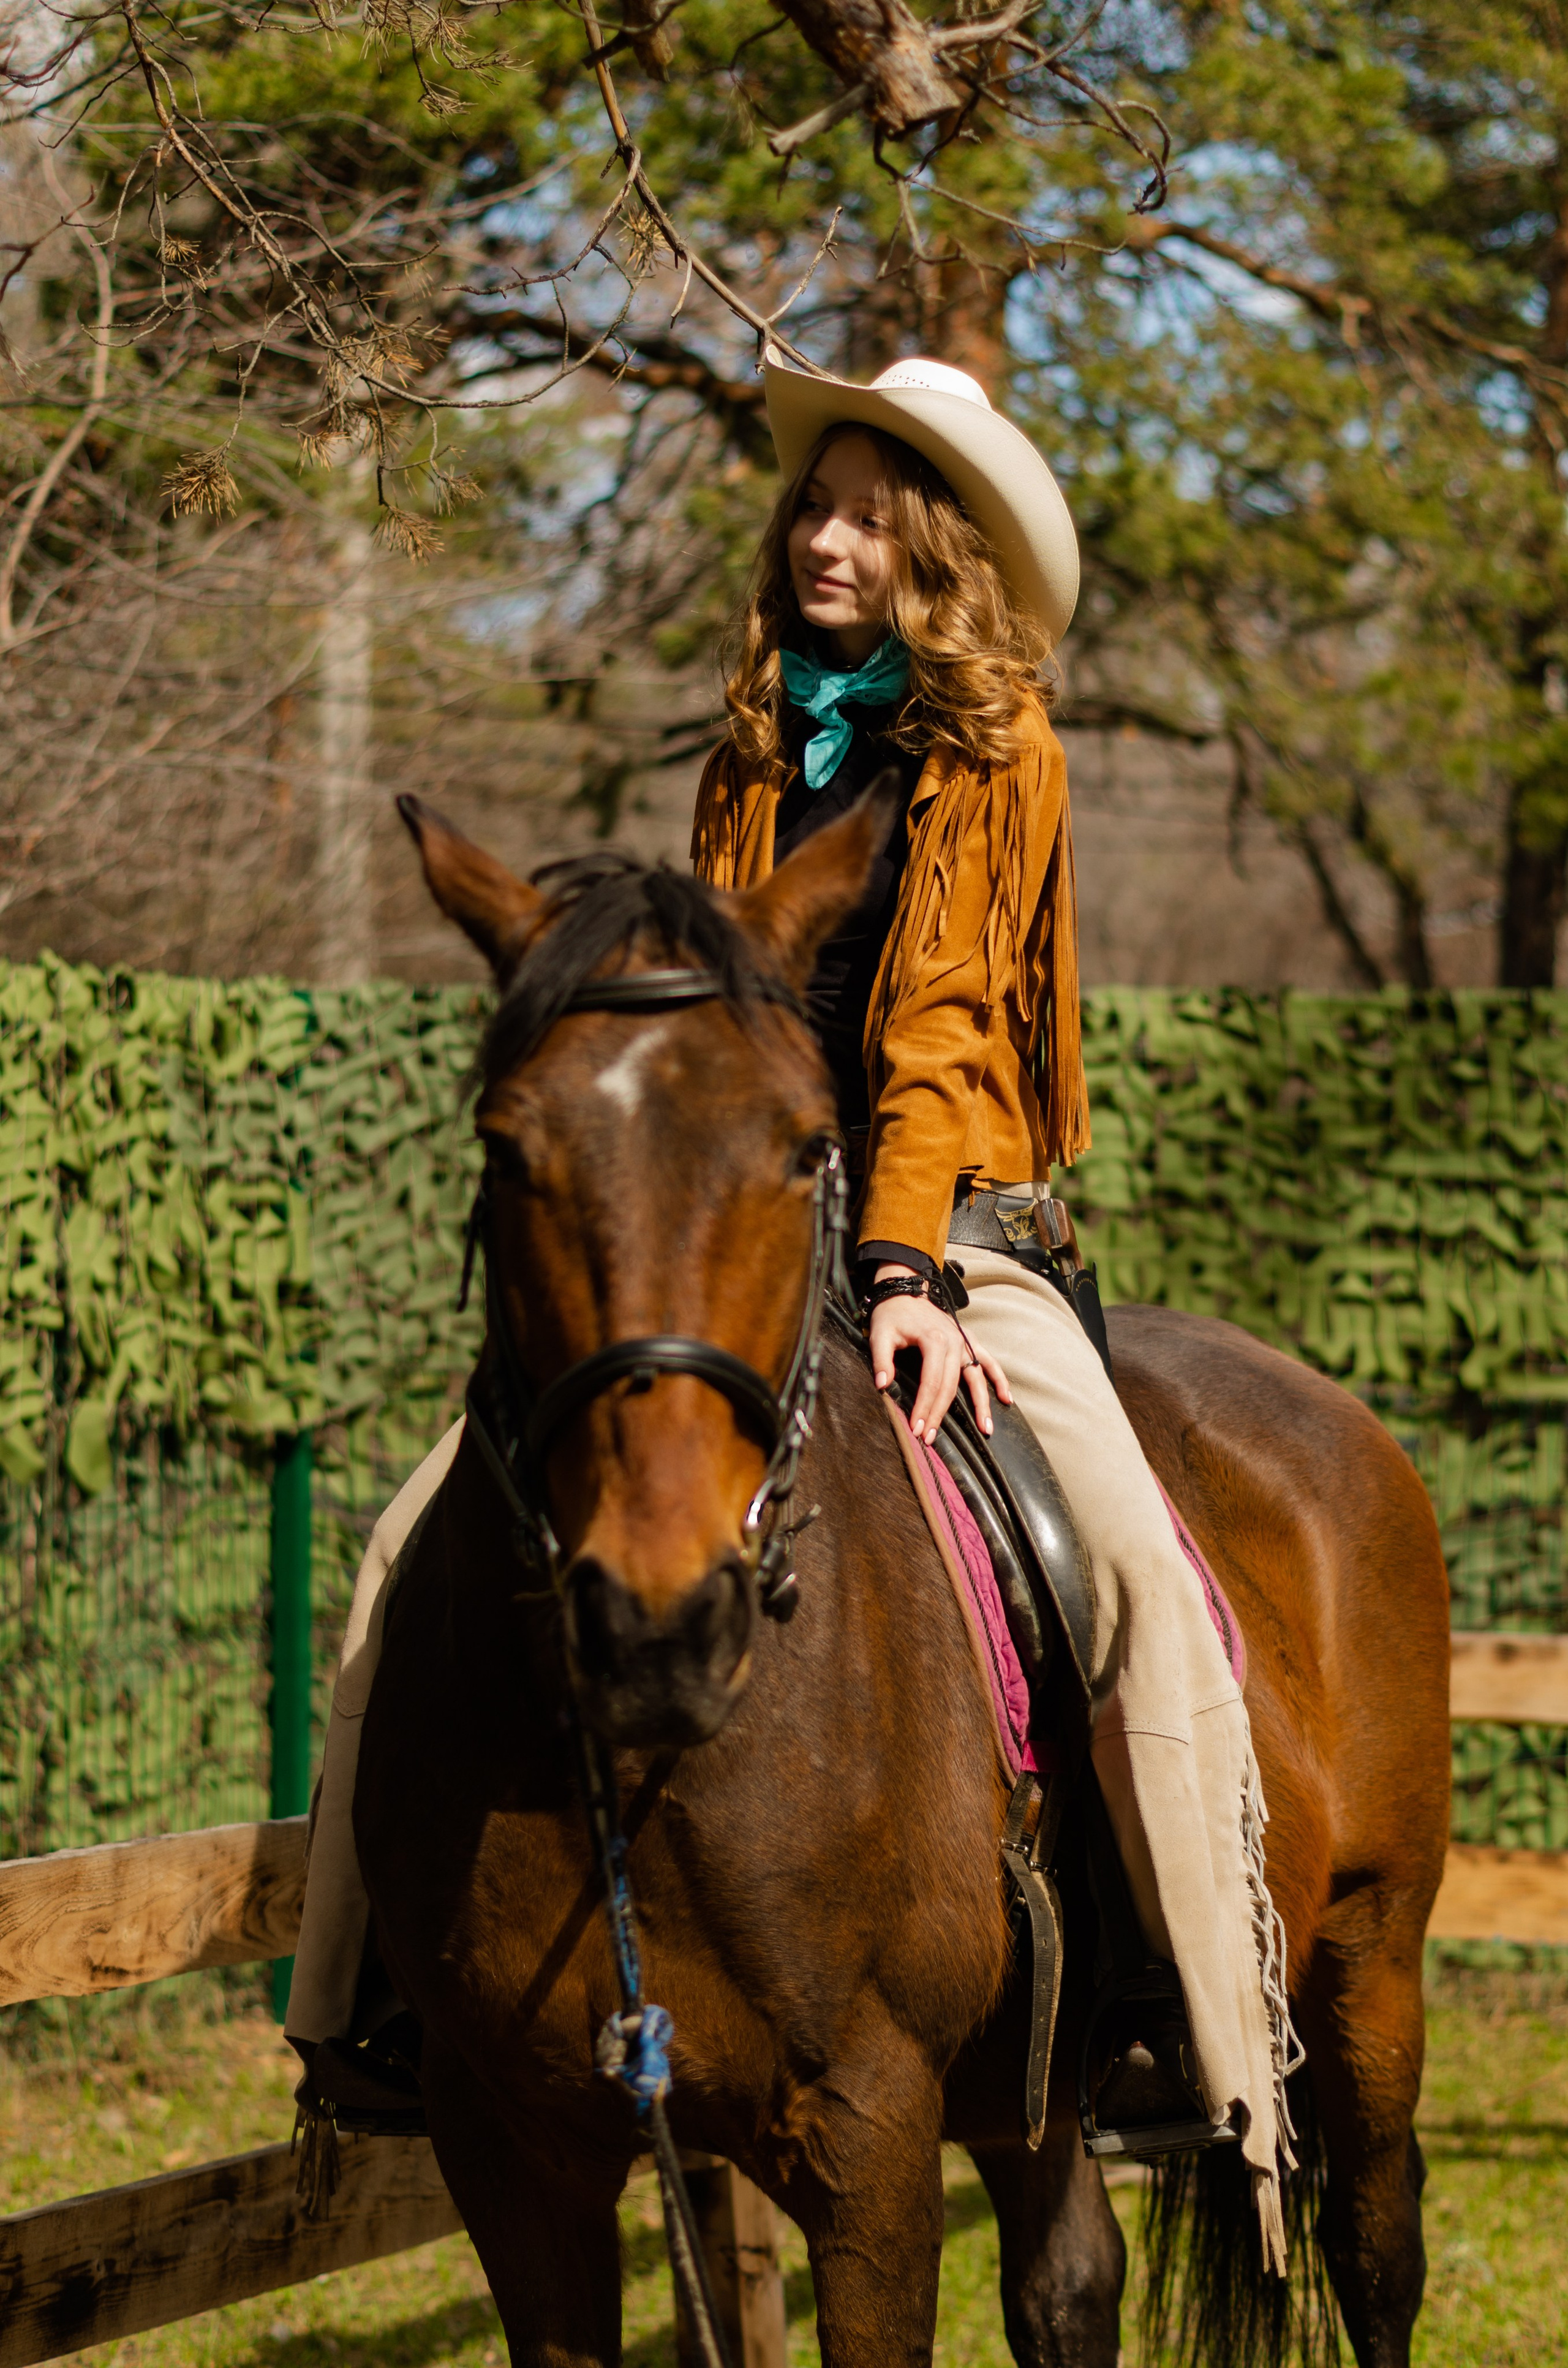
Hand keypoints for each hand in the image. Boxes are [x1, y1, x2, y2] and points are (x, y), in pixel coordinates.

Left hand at [867, 1264, 1012, 1441]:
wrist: (905, 1290)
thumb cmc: (891, 1314)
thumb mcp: (880, 1334)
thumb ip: (882, 1360)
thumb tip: (882, 1386)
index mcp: (935, 1340)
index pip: (932, 1383)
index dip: (925, 1407)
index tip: (918, 1429)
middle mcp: (955, 1342)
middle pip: (951, 1386)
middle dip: (941, 1414)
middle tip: (931, 1438)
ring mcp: (965, 1342)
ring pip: (977, 1378)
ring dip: (982, 1405)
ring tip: (986, 1430)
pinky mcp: (969, 1341)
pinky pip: (989, 1362)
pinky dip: (999, 1379)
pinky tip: (1007, 1398)